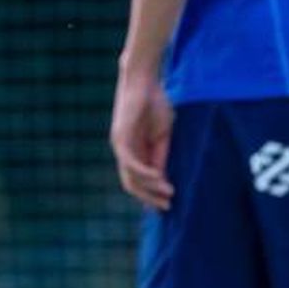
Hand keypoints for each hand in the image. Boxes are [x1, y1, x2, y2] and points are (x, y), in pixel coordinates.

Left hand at [110, 62, 174, 209]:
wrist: (145, 80)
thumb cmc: (155, 103)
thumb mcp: (162, 135)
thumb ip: (160, 155)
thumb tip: (162, 179)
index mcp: (134, 151)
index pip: (139, 180)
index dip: (152, 194)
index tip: (167, 205)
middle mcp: (123, 151)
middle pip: (132, 184)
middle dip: (149, 198)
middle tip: (167, 207)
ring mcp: (120, 144)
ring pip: (131, 176)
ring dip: (150, 188)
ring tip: (168, 195)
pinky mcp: (120, 137)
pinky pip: (130, 162)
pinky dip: (144, 173)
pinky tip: (159, 179)